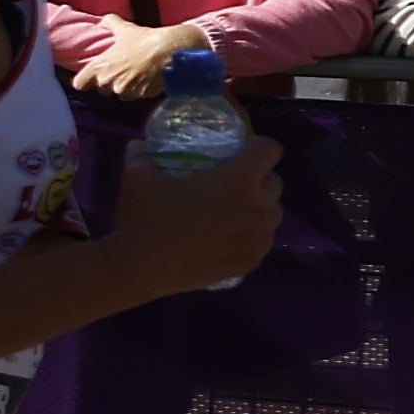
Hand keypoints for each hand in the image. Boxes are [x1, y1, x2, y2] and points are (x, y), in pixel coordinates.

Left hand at [56, 16, 189, 102]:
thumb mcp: (124, 28)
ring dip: (125, 87)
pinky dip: (139, 91)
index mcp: (98, 67)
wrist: (170, 51)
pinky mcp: (140, 96)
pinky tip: (146, 79)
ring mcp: (124, 91)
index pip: (79, 84)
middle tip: (121, 71)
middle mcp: (107, 82)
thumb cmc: (144, 39)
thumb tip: (101, 23)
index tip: (92, 77)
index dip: (85, 81)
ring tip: (135, 74)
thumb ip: (108, 23)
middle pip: (101, 89)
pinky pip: (135, 97)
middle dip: (109, 82)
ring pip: (119, 94)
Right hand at [111, 132, 291, 296]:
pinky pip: (262, 241)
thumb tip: (139, 145)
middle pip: (275, 182)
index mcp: (240, 179)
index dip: (257, 146)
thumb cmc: (147, 217)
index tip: (239, 152)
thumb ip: (141, 155)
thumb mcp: (137, 176)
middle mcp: (260, 206)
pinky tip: (225, 240)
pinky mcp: (252, 261)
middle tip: (230, 185)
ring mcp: (260, 237)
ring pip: (273, 214)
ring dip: (258, 208)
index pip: (270, 149)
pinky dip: (250, 236)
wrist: (143, 267)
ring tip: (230, 214)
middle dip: (259, 179)